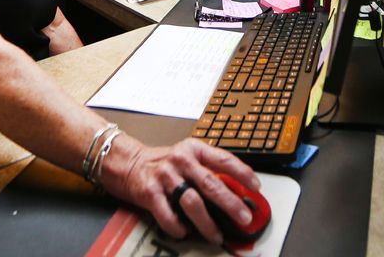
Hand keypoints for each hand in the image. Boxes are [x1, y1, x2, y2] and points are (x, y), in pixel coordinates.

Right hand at [102, 137, 259, 243]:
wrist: (128, 162)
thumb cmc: (163, 163)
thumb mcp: (188, 157)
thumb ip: (208, 169)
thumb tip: (235, 192)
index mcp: (195, 149)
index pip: (224, 159)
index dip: (243, 174)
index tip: (256, 188)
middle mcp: (182, 161)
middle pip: (212, 183)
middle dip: (231, 203)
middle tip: (244, 218)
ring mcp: (166, 176)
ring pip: (192, 202)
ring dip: (207, 222)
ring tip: (216, 235)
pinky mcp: (150, 192)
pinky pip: (167, 214)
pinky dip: (178, 227)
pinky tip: (184, 233)